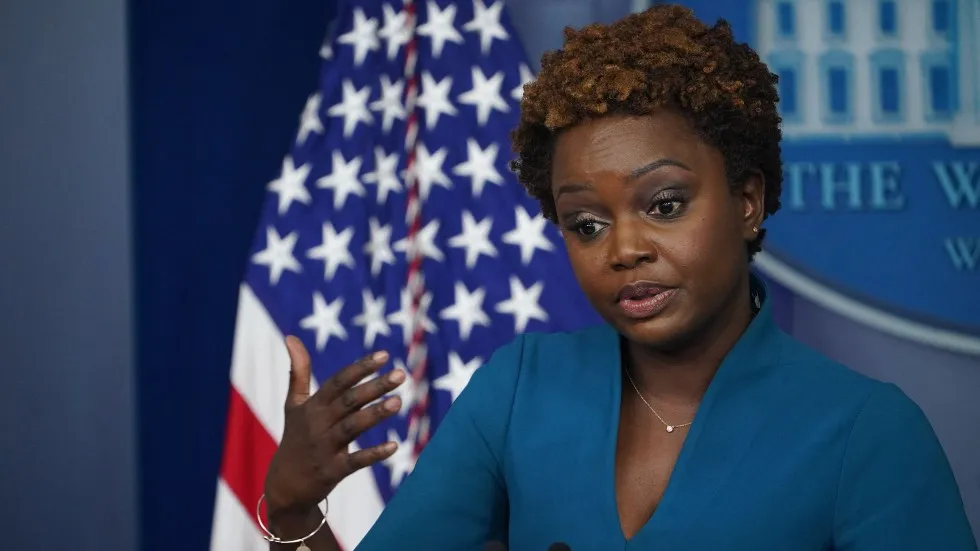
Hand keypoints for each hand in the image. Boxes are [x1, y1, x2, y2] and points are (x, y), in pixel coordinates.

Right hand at [263, 335, 405, 514]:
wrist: (284, 485)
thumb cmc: (295, 437)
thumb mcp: (294, 405)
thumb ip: (298, 372)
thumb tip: (291, 336)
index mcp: (312, 406)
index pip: (338, 381)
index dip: (360, 368)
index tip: (384, 355)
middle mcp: (318, 424)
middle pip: (349, 401)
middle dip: (375, 387)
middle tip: (401, 374)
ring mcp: (325, 448)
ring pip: (352, 427)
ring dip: (375, 414)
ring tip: (398, 401)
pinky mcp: (332, 470)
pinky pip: (355, 461)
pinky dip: (374, 454)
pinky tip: (394, 446)